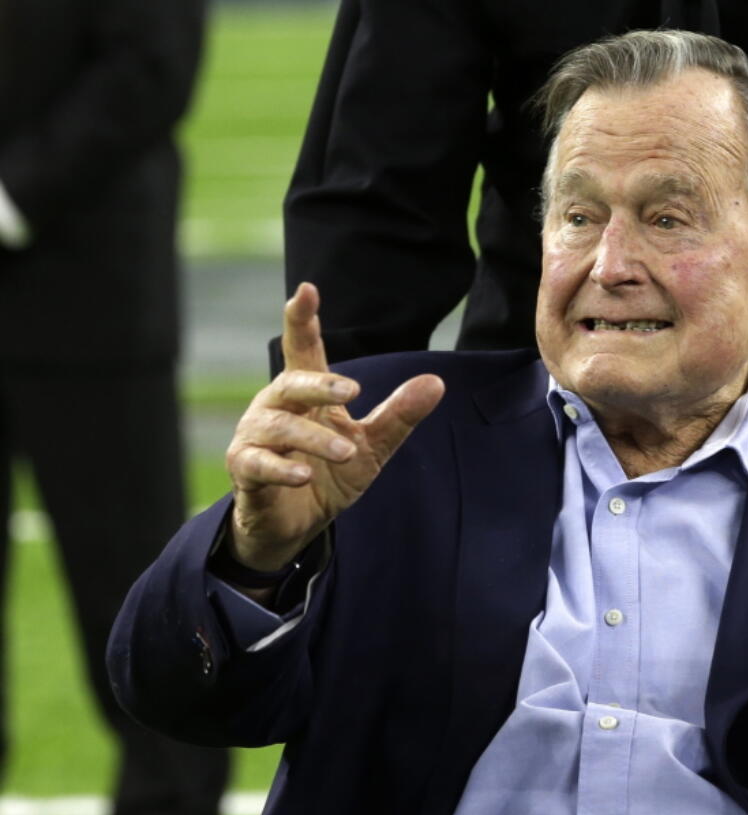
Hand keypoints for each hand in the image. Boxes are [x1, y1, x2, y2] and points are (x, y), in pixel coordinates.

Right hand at [224, 283, 443, 570]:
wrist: (297, 525)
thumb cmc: (331, 475)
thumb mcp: (373, 446)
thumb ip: (399, 415)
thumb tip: (436, 382)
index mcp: (305, 395)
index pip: (302, 349)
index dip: (302, 320)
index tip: (307, 289)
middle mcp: (275, 407)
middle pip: (290, 383)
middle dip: (318, 384)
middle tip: (351, 391)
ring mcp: (255, 437)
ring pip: (278, 426)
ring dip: (312, 438)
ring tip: (347, 451)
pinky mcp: (244, 470)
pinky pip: (256, 463)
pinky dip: (281, 468)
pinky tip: (303, 475)